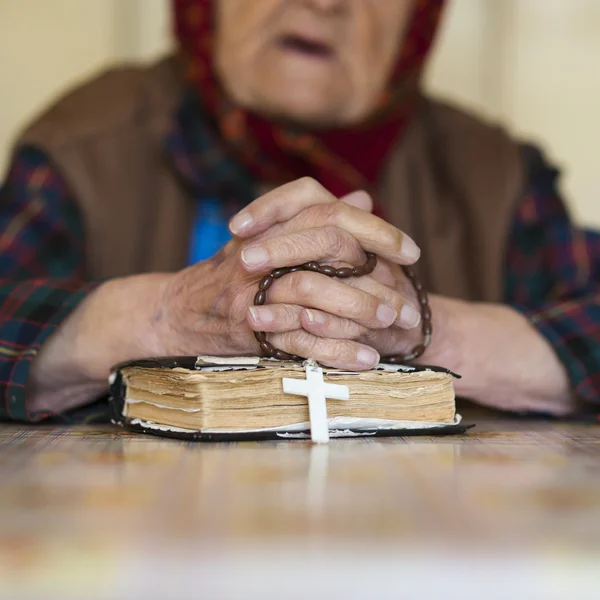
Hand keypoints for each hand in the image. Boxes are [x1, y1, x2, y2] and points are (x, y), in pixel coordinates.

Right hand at [28, 177, 423, 415]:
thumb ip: (316, 218)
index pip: (330, 212)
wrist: (173, 313)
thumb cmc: (226, 277)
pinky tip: (365, 360)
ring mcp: (253, 287)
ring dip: (360, 312)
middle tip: (408, 301)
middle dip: (376, 274)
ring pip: (315, 291)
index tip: (410, 251)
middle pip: (328, 245)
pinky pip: (299, 337)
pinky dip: (336, 351)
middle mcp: (263, 250)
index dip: (376, 229)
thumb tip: (363, 196)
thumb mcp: (268, 239)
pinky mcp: (248, 326)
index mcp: (272, 226)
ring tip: (394, 329)